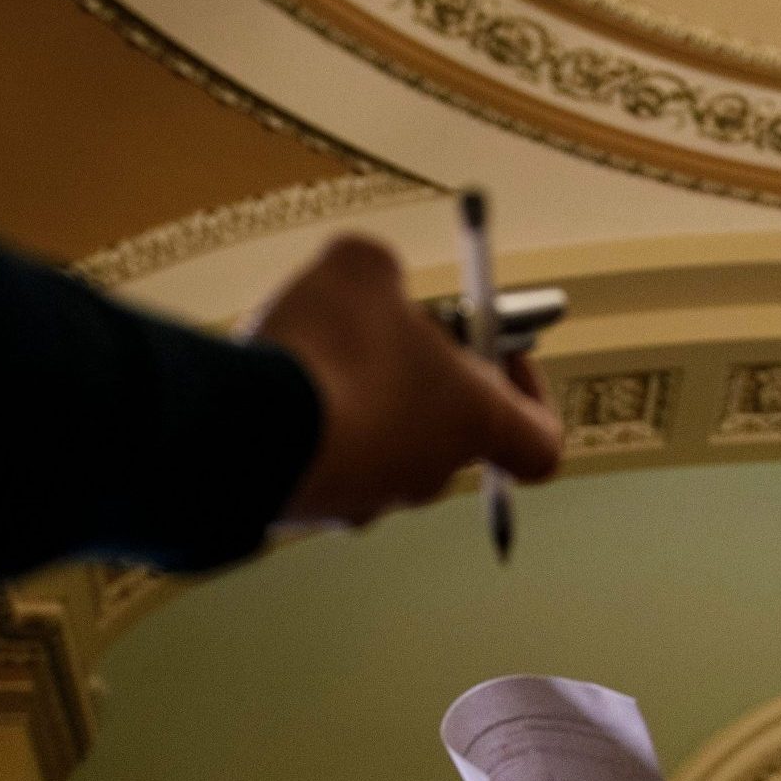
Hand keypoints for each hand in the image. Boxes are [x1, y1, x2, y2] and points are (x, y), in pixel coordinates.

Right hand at [248, 235, 560, 528]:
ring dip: (359, 399)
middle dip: (425, 377)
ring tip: (314, 350)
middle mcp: (426, 474)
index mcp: (473, 423)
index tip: (502, 350)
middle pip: (449, 430)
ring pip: (376, 444)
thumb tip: (373, 281)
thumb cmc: (330, 352)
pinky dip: (307, 426)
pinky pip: (318, 459)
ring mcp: (363, 501)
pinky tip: (273, 386)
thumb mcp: (363, 269)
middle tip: (389, 329)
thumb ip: (385, 273)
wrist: (240, 433)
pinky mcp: (303, 511)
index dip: (531, 395)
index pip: (540, 443)